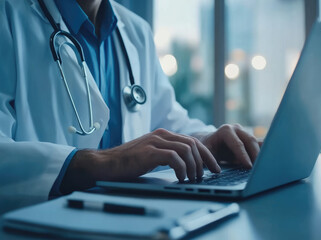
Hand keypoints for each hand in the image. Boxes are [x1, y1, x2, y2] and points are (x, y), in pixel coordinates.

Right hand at [60, 129, 220, 193]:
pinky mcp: (149, 151)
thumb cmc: (128, 163)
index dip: (206, 154)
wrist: (106, 164)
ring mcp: (155, 142)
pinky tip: (181, 178)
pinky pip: (174, 157)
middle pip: (193, 144)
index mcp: (164, 135)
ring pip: (186, 149)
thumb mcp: (151, 155)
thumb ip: (167, 154)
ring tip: (192, 179)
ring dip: (193, 166)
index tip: (214, 167)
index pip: (192, 141)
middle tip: (206, 176)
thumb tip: (187, 165)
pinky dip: (182, 169)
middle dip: (204, 161)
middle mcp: (161, 135)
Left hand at [196, 124, 260, 167]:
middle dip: (256, 155)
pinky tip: (267, 162)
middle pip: (250, 141)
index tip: (249, 167)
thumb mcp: (205, 153)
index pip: (238, 144)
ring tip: (264, 167)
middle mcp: (236, 129)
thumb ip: (209, 159)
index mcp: (225, 131)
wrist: (210, 143)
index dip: (244, 156)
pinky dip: (263, 153)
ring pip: (257, 143)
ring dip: (261, 154)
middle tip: (259, 169)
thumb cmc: (207, 149)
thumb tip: (215, 170)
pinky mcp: (249, 139)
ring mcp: (244, 132)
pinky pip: (259, 145)